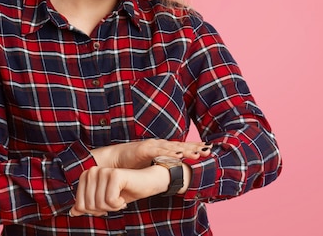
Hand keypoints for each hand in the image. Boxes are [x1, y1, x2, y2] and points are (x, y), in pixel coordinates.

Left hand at [69, 166, 168, 216]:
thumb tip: (73, 213)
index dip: (94, 210)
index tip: (106, 202)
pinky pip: (109, 200)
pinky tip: (124, 196)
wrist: (146, 183)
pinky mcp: (115, 175)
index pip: (80, 205)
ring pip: (99, 204)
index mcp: (86, 176)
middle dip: (103, 209)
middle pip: (88, 206)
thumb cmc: (125, 191)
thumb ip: (87, 205)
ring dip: (112, 207)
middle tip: (115, 201)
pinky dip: (118, 204)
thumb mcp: (104, 201)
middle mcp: (92, 171)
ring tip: (120, 198)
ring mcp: (103, 172)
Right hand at [91, 139, 212, 169]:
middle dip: (194, 148)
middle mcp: (160, 145)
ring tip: (197, 154)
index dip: (194, 148)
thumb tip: (175, 176)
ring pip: (172, 147)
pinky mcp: (143, 149)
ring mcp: (152, 145)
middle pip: (180, 146)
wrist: (114, 161)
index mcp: (163, 149)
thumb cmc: (133, 164)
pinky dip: (168, 153)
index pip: (182, 148)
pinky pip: (158, 151)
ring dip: (185, 150)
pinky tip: (177, 155)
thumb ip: (163, 168)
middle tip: (208, 150)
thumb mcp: (152, 167)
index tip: (207, 149)